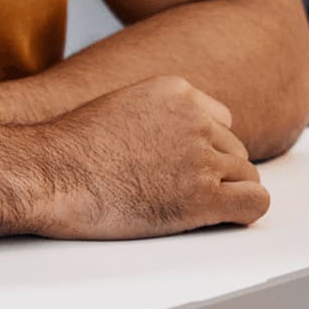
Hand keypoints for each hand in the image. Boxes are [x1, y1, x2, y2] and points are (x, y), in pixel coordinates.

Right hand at [31, 74, 269, 238]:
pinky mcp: (203, 195)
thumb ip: (159, 115)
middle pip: (235, 150)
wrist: (53, 173)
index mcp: (176, 91)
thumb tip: (173, 140)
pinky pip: (255, 202)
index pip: (221, 120)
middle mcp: (195, 118)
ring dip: (223, 194)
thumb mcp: (122, 106)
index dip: (204, 147)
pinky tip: (220, 218)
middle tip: (178, 192)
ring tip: (186, 207)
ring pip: (246, 176)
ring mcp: (201, 155)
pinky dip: (243, 212)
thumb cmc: (73, 148)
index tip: (181, 165)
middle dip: (214, 172)